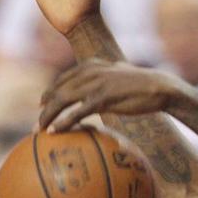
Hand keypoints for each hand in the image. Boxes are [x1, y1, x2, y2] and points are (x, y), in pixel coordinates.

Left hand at [39, 59, 183, 130]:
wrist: (160, 87)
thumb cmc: (142, 86)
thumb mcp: (119, 77)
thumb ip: (105, 80)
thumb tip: (98, 94)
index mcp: (92, 65)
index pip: (64, 78)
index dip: (50, 91)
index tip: (42, 104)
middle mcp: (90, 71)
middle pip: (59, 89)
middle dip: (45, 107)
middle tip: (37, 123)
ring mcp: (96, 84)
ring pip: (62, 99)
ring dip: (48, 116)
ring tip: (40, 130)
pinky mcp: (103, 98)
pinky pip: (77, 111)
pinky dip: (63, 122)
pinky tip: (55, 131)